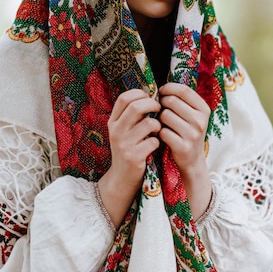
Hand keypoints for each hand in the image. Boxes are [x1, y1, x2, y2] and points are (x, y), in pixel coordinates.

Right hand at [98, 89, 160, 226]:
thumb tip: (150, 96)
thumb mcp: (123, 131)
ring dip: (158, 125)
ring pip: (149, 124)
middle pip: (136, 107)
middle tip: (159, 108)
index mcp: (113, 122)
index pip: (124, 98)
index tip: (150, 98)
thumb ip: (132, 115)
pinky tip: (155, 146)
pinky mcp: (134, 156)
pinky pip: (154, 141)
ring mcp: (124, 144)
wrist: (122, 177)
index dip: (140, 94)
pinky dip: (158, 141)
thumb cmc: (128, 149)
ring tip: (158, 130)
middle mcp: (116, 131)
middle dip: (152, 105)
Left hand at [159, 82, 211, 218]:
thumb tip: (162, 86)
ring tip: (163, 125)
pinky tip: (162, 136)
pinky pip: (163, 132)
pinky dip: (159, 133)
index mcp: (204, 109)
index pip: (183, 90)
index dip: (169, 88)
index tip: (161, 92)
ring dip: (159, 120)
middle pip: (172, 102)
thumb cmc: (187, 132)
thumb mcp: (191, 115)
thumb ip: (182, 100)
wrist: (191, 160)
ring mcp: (193, 134)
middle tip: (160, 111)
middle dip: (162, 104)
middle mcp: (201, 120)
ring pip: (165, 116)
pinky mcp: (183, 146)